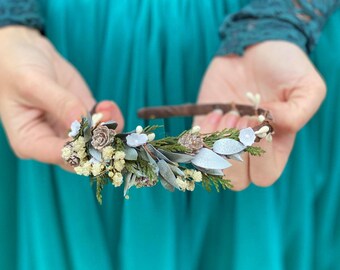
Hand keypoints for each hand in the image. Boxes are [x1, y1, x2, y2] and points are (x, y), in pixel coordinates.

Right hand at [0, 26, 123, 166]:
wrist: (23, 50)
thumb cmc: (15, 67)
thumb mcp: (32, 83)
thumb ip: (59, 104)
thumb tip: (83, 123)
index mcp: (31, 142)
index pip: (62, 156)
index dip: (83, 149)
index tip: (94, 132)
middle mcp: (52, 142)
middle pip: (83, 157)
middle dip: (101, 143)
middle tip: (108, 124)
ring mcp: (70, 130)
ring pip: (98, 143)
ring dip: (109, 130)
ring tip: (106, 109)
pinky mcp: (84, 116)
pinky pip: (103, 125)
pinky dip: (112, 119)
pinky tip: (106, 105)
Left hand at [194, 41, 325, 189]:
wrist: (254, 45)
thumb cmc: (284, 66)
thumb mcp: (307, 87)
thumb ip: (297, 114)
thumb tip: (267, 125)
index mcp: (276, 148)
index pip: (265, 175)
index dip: (262, 156)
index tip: (261, 122)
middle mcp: (247, 148)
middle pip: (236, 180)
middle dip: (234, 151)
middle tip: (241, 118)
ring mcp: (222, 138)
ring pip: (210, 166)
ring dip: (217, 142)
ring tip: (229, 112)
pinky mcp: (203, 125)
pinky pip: (193, 145)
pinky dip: (201, 132)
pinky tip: (215, 111)